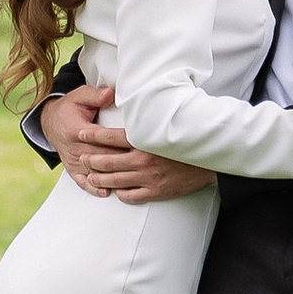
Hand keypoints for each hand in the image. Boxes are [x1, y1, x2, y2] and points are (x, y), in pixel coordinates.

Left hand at [48, 83, 213, 204]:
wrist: (211, 160)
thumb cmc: (187, 137)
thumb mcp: (167, 121)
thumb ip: (148, 115)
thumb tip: (136, 98)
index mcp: (144, 139)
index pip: (110, 137)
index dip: (92, 135)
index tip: (81, 133)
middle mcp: (143, 159)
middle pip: (107, 161)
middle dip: (91, 159)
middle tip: (82, 157)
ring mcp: (149, 177)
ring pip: (115, 180)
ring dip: (99, 177)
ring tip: (91, 174)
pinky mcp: (156, 191)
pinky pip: (131, 195)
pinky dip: (120, 192)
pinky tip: (115, 189)